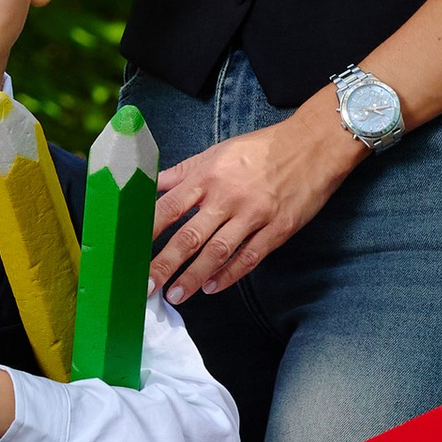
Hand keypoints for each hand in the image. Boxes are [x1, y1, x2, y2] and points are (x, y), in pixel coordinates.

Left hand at [150, 100, 362, 302]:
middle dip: (164, 264)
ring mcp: (254, 214)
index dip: (148, 232)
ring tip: (175, 295)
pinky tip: (212, 287)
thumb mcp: (216, 153)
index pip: (169, 207)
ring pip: (218, 252)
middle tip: (145, 286)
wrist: (312, 146)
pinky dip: (229, 275)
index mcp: (208, 176)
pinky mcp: (277, 229)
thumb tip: (149, 184)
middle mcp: (227, 197)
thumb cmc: (260, 149)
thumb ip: (182, 173)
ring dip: (193, 276)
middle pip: (189, 235)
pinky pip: (250, 257)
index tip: (129, 252)